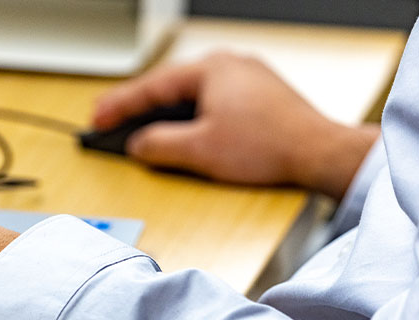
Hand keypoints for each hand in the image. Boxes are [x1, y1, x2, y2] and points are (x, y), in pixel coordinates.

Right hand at [93, 52, 378, 199]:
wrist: (320, 154)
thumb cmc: (269, 146)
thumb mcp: (199, 151)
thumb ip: (159, 145)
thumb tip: (139, 145)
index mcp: (211, 68)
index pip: (152, 86)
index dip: (120, 105)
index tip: (98, 118)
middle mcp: (230, 65)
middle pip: (171, 86)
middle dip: (139, 107)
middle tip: (110, 120)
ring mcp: (248, 79)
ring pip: (193, 94)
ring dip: (165, 112)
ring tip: (141, 128)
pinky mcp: (261, 97)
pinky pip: (214, 102)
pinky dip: (191, 116)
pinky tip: (184, 131)